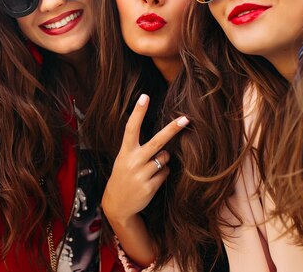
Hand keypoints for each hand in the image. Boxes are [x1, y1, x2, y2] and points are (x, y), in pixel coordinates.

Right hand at [102, 94, 188, 222]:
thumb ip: (141, 149)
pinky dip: (163, 174)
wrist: (117, 205)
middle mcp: (133, 161)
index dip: (138, 112)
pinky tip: (151, 180)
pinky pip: (166, 173)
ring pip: (165, 158)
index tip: (145, 96)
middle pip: (157, 141)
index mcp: (125, 151)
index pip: (131, 128)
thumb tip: (165, 143)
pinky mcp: (149, 187)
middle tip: (186, 119)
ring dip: (162, 161)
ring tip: (149, 170)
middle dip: (172, 129)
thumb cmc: (124, 176)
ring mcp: (141, 175)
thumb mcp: (125, 159)